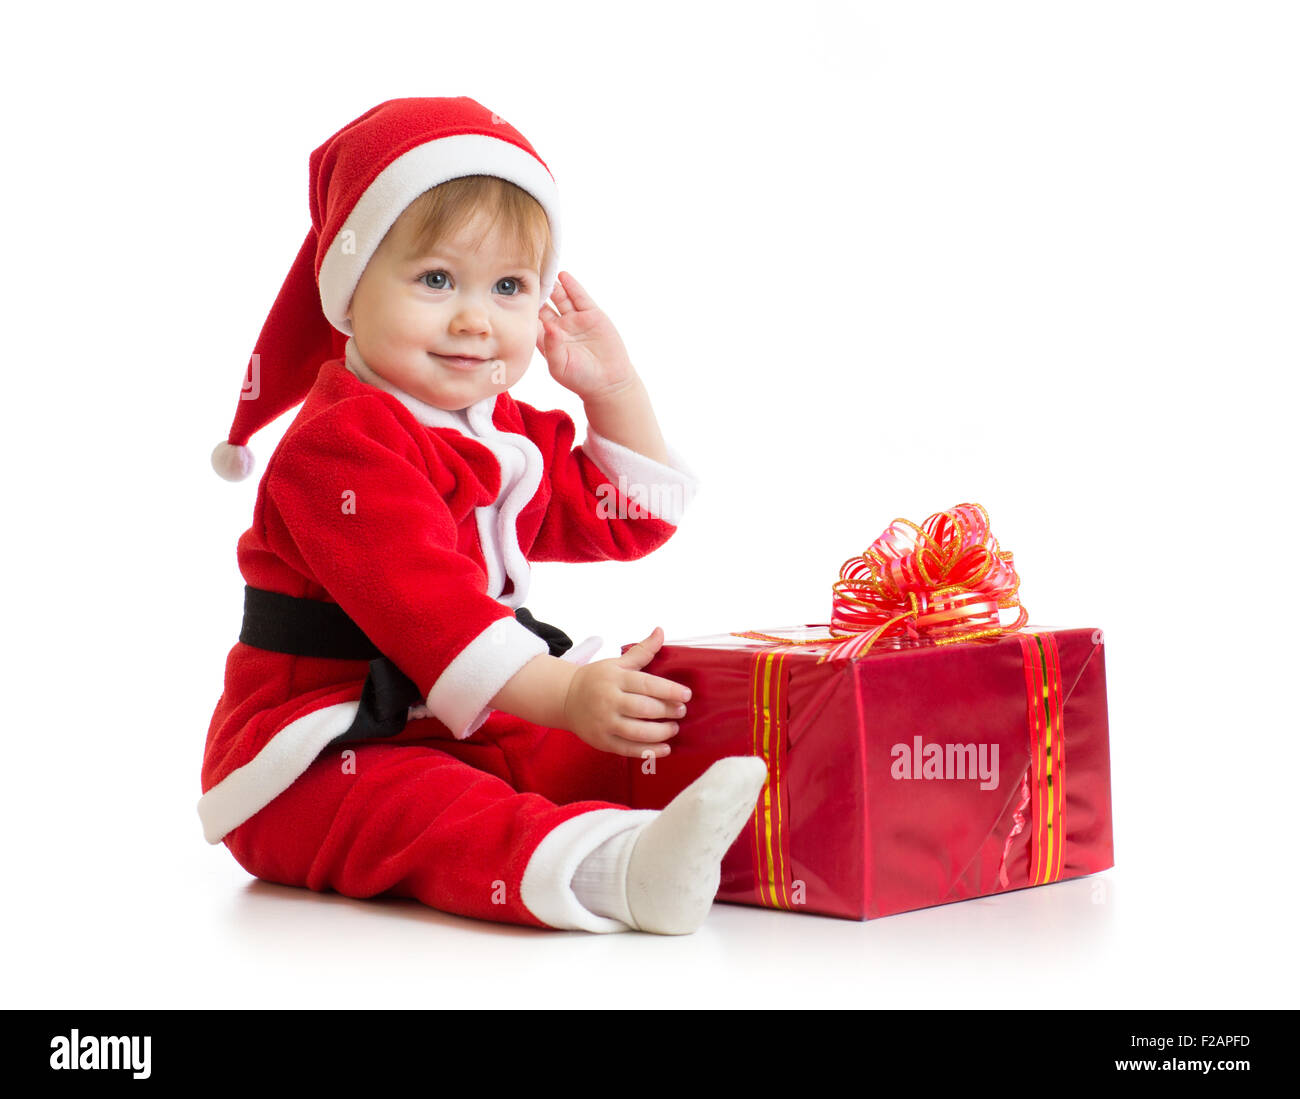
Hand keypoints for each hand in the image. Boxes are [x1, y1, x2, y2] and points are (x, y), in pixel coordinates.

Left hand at [536, 271, 636, 402]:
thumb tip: (549, 324)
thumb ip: (552, 346)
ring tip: (542, 271)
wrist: (609, 381)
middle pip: (543, 305)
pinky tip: (563, 275)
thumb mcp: (560, 367)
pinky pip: (579, 297)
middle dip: (535, 293)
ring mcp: (575, 320)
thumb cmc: (581, 379)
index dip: (523, 309)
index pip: (531, 321)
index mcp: (547, 341)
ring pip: (560, 298)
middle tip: (523, 277)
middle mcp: (559, 327)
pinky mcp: (591, 315)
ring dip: (552, 286)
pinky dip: (571, 286)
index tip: (511, 297)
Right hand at [561, 626, 691, 758]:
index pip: (646, 684)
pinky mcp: (602, 741)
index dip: (669, 690)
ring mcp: (604, 723)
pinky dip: (649, 751)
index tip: (686, 695)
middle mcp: (609, 701)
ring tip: (673, 728)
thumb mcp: (617, 663)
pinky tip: (665, 748)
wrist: (565, 698)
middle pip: (644, 709)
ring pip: (637, 732)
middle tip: (681, 711)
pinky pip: (628, 749)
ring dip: (661, 732)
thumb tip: (661, 631)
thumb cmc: (597, 679)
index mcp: (615, 678)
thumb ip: (642, 651)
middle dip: (667, 711)